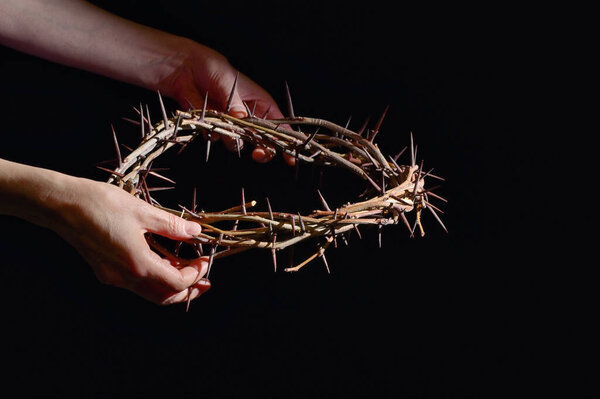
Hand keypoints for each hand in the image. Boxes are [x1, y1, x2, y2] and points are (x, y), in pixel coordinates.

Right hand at [52, 177, 209, 304]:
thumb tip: (196, 232)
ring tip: (188, 273)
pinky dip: (154, 277)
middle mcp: (124, 277)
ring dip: (171, 286)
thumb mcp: (142, 211)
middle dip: (188, 292)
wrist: (61, 205)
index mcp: (137, 264)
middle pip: (163, 297)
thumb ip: (172, 226)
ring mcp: (112, 276)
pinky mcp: (104, 271)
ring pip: (149, 293)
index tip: (205, 260)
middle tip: (205, 281)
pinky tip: (163, 262)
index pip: (176, 283)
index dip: (195, 274)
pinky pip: (135, 283)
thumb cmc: (99, 204)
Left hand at [157, 40, 294, 164]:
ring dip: (231, 138)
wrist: (184, 69)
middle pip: (262, 141)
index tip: (290, 156)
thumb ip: (234, 102)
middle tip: (257, 154)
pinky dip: (211, 132)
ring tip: (220, 122)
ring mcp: (231, 124)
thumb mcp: (227, 81)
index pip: (279, 124)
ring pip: (238, 143)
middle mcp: (248, 116)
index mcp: (259, 102)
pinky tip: (205, 116)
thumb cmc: (211, 68)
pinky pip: (216, 139)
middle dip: (262, 150)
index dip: (286, 140)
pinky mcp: (214, 128)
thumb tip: (242, 118)